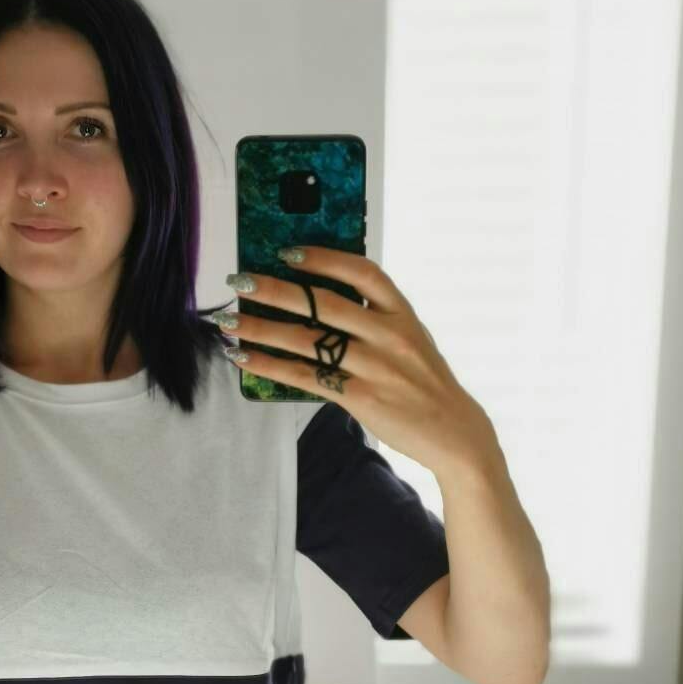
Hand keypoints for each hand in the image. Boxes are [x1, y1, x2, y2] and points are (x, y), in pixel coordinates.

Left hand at [217, 244, 496, 478]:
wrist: (454, 432)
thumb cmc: (424, 383)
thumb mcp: (410, 339)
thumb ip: (376, 318)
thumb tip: (321, 300)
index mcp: (402, 313)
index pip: (363, 272)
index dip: (324, 258)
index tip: (288, 251)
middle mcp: (390, 335)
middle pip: (325, 303)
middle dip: (277, 290)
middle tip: (240, 281)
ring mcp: (376, 367)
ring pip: (308, 340)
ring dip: (262, 327)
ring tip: (228, 320)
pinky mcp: (361, 398)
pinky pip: (306, 377)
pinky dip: (271, 365)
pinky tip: (245, 357)